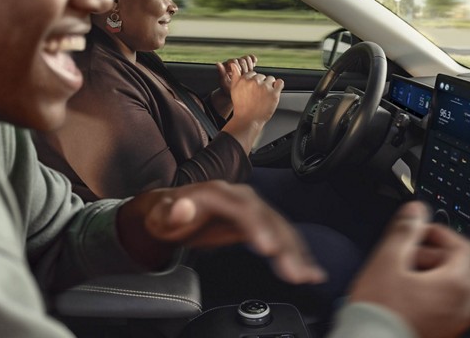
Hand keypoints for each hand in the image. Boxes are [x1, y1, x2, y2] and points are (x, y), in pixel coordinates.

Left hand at [116, 180, 326, 284]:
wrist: (170, 210)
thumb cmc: (165, 214)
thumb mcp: (160, 214)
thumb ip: (170, 212)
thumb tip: (182, 207)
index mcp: (218, 193)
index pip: (244, 208)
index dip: (258, 226)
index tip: (268, 247)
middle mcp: (240, 198)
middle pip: (268, 218)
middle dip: (285, 245)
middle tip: (296, 272)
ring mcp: (251, 208)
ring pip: (280, 227)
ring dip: (296, 251)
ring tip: (309, 275)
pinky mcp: (257, 221)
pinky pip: (281, 234)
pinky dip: (297, 251)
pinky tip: (310, 268)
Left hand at [216, 54, 256, 95]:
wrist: (236, 95)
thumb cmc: (228, 90)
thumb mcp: (224, 83)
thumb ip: (221, 73)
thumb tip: (218, 63)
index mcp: (227, 66)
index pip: (234, 61)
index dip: (237, 67)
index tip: (239, 74)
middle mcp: (233, 64)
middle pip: (241, 60)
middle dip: (244, 68)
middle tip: (244, 76)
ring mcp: (241, 65)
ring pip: (247, 59)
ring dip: (249, 64)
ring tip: (249, 72)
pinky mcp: (247, 66)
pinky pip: (251, 60)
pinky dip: (253, 60)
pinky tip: (254, 63)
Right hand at [229, 62, 282, 125]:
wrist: (248, 120)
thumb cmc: (241, 106)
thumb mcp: (234, 89)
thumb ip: (235, 75)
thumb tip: (233, 64)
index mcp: (244, 80)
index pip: (253, 74)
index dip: (253, 82)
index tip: (252, 90)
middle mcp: (254, 82)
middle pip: (261, 76)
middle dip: (260, 83)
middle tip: (258, 94)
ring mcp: (265, 87)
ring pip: (270, 79)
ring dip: (269, 85)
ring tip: (265, 95)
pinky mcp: (274, 94)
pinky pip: (280, 83)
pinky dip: (278, 85)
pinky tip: (275, 89)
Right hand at [347, 201, 469, 337]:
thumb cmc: (380, 308)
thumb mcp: (387, 260)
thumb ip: (404, 231)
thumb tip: (415, 211)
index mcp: (456, 283)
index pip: (464, 245)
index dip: (440, 232)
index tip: (419, 231)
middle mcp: (464, 304)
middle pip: (465, 266)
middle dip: (440, 254)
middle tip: (413, 253)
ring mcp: (457, 320)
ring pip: (458, 286)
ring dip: (438, 273)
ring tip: (407, 274)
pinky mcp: (446, 331)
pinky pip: (450, 304)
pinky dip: (437, 292)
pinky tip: (410, 293)